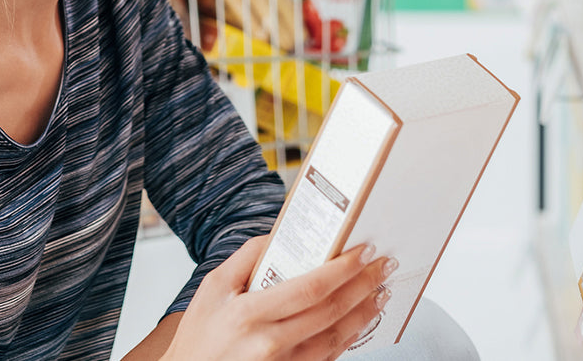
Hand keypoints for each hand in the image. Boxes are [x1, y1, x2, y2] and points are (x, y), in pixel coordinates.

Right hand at [162, 235, 396, 360]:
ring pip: (336, 338)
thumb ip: (246, 257)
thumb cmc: (199, 336)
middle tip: (383, 267)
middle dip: (363, 286)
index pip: (310, 288)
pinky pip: (327, 357)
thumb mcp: (212, 287)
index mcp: (250, 313)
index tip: (363, 252)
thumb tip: (279, 234)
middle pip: (330, 312)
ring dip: (363, 314)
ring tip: (380, 293)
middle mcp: (270, 343)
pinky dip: (347, 338)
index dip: (343, 270)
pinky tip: (358, 322)